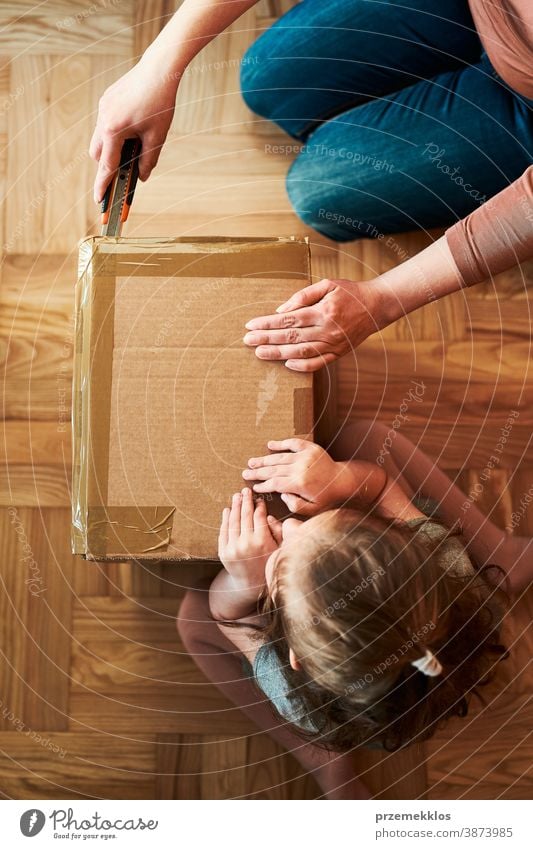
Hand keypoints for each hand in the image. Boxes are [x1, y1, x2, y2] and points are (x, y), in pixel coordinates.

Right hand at [89, 56, 179, 202]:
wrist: (159, 69)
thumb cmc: (160, 103)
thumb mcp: (157, 136)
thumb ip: (148, 160)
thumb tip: (142, 177)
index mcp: (114, 131)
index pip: (107, 166)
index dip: (103, 186)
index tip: (99, 201)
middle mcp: (103, 119)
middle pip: (98, 154)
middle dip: (107, 166)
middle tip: (124, 172)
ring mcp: (103, 108)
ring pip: (100, 138)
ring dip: (111, 149)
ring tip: (134, 145)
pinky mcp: (106, 100)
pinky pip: (105, 123)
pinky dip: (114, 133)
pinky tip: (133, 127)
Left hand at [218, 488, 279, 582]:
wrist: (250, 584)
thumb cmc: (268, 564)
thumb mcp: (280, 549)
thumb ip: (278, 531)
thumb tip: (268, 516)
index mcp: (262, 541)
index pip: (259, 517)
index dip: (259, 506)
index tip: (259, 500)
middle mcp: (246, 544)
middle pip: (245, 516)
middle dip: (246, 501)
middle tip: (245, 491)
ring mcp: (233, 548)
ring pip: (233, 521)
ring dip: (235, 506)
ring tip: (236, 496)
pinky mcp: (223, 552)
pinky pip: (223, 531)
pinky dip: (225, 519)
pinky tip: (228, 510)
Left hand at [243, 277, 381, 371]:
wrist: (376, 306)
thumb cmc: (350, 292)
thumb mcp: (328, 284)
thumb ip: (303, 296)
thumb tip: (281, 310)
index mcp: (322, 311)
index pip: (288, 320)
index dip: (268, 323)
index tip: (251, 325)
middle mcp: (327, 330)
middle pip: (291, 337)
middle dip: (267, 339)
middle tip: (248, 341)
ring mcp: (333, 344)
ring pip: (301, 352)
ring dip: (278, 354)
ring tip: (260, 353)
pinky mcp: (338, 353)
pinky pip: (318, 364)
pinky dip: (302, 367)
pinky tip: (286, 364)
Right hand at [243, 438, 357, 515]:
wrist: (345, 481)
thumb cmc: (328, 498)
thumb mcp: (312, 509)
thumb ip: (294, 505)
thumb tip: (282, 494)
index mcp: (299, 483)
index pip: (274, 483)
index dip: (262, 485)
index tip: (253, 487)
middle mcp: (300, 467)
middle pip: (273, 470)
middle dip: (258, 472)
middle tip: (245, 473)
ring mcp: (305, 456)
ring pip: (279, 457)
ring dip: (264, 460)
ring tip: (252, 462)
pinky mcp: (310, 448)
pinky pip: (292, 443)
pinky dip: (280, 443)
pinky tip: (270, 444)